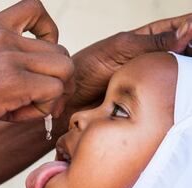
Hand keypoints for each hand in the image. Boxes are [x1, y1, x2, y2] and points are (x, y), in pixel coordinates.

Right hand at [0, 0, 73, 150]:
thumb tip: (27, 83)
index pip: (36, 10)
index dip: (49, 34)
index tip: (36, 62)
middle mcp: (1, 36)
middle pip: (60, 51)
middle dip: (51, 82)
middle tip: (27, 100)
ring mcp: (6, 57)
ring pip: (64, 70)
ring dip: (49, 97)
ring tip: (18, 109)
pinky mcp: (9, 82)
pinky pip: (53, 93)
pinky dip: (40, 110)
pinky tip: (9, 117)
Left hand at [70, 13, 191, 107]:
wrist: (71, 96)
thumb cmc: (89, 68)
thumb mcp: (121, 48)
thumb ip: (154, 41)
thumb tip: (188, 30)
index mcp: (149, 37)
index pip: (182, 27)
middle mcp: (154, 56)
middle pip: (186, 50)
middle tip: (191, 61)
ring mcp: (153, 77)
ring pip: (182, 72)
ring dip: (188, 74)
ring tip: (189, 78)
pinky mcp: (151, 97)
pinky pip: (172, 93)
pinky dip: (182, 92)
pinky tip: (185, 93)